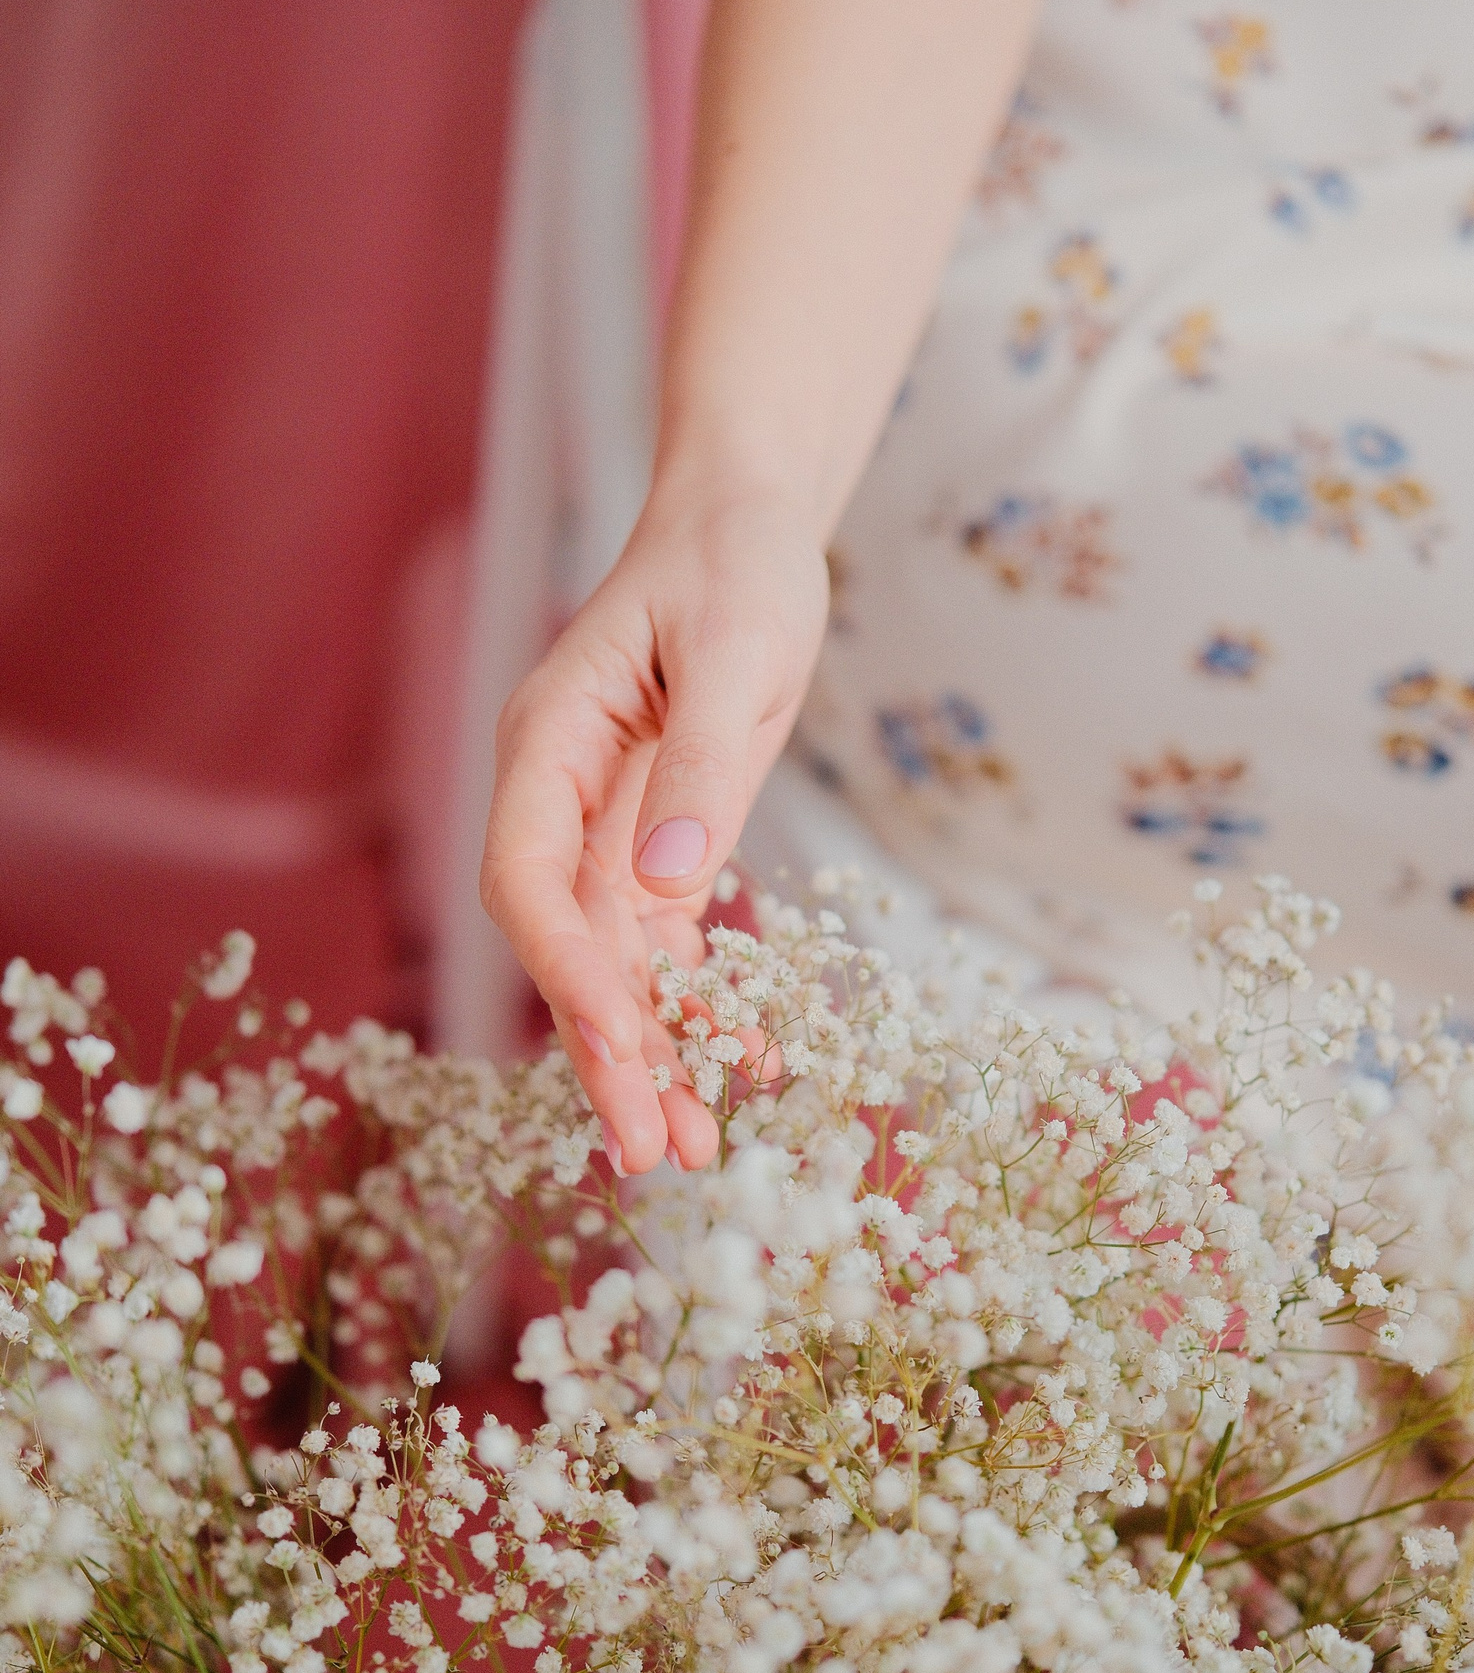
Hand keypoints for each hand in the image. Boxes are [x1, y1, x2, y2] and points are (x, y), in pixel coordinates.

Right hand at [480, 498, 829, 1173]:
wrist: (747, 522)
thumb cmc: (735, 564)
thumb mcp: (737, 652)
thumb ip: (705, 766)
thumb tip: (670, 884)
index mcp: (550, 741)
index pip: (527, 878)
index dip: (567, 970)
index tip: (622, 1045)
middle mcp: (560, 796)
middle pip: (565, 945)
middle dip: (607, 1051)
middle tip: (655, 1149)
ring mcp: (605, 826)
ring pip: (615, 964)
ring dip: (654, 1054)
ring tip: (699, 1146)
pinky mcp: (658, 843)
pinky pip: (668, 945)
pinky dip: (702, 1007)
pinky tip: (744, 1067)